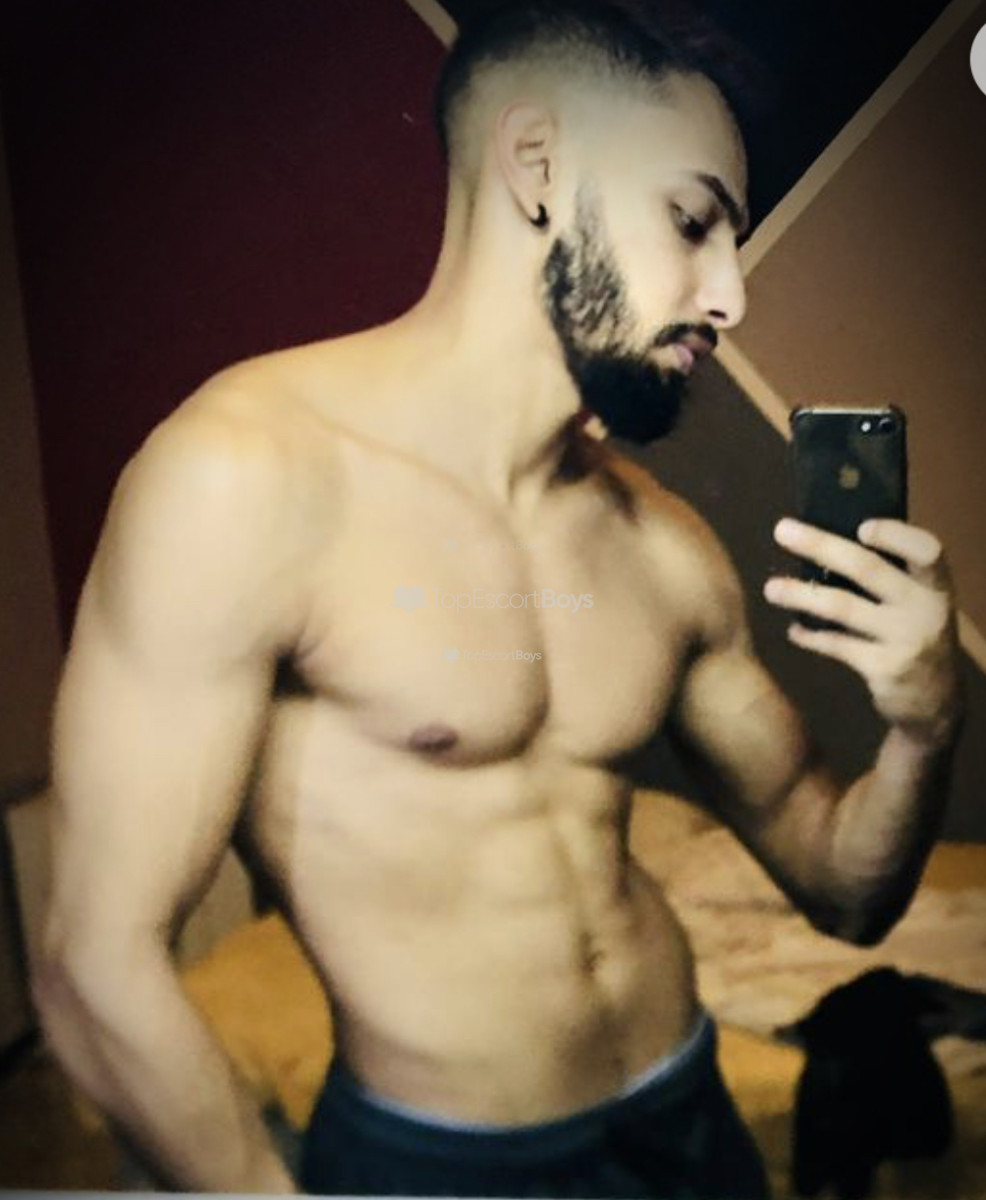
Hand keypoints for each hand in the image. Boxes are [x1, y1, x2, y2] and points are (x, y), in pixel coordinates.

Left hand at [764, 518, 962, 745]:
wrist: (936, 700)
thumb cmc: (916, 634)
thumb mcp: (918, 603)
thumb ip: (890, 575)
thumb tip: (826, 540)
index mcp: (935, 585)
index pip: (926, 551)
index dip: (896, 535)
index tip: (861, 526)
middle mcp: (925, 609)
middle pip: (869, 569)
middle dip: (820, 546)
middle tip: (782, 530)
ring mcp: (905, 640)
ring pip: (843, 607)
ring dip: (801, 594)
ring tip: (771, 589)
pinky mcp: (884, 668)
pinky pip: (836, 645)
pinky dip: (811, 636)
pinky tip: (793, 630)